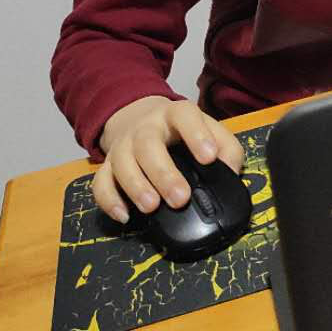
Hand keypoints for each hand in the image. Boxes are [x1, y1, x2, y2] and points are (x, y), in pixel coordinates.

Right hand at [93, 95, 244, 225]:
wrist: (138, 116)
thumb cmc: (181, 130)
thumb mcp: (209, 129)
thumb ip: (226, 148)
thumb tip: (231, 173)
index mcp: (175, 114)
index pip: (185, 116)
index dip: (196, 135)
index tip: (209, 157)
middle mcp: (146, 127)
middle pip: (148, 145)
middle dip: (163, 173)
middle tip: (180, 199)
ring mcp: (123, 145)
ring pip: (122, 162)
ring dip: (136, 187)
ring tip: (151, 207)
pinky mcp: (106, 165)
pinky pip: (100, 183)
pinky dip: (109, 200)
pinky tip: (124, 216)